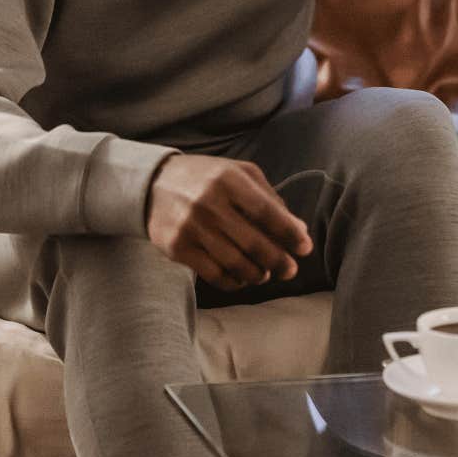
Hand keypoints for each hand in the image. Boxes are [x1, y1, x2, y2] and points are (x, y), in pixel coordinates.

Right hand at [146, 155, 312, 290]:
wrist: (153, 184)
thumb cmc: (207, 178)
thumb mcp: (238, 174)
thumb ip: (270, 199)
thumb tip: (300, 230)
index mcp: (228, 179)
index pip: (267, 212)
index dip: (289, 234)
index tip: (304, 248)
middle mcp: (208, 202)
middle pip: (254, 243)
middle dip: (278, 261)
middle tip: (290, 270)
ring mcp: (190, 227)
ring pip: (235, 263)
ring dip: (257, 274)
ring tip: (265, 275)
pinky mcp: (176, 247)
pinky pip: (213, 274)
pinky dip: (233, 282)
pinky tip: (242, 278)